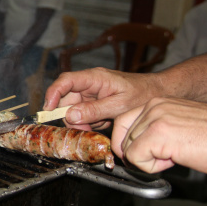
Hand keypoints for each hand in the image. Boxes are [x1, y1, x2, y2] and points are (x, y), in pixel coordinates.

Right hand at [43, 67, 161, 130]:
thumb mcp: (120, 105)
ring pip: (73, 110)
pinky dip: (89, 122)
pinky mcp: (93, 102)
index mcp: (94, 78)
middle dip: (71, 117)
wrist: (158, 93)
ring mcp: (90, 93)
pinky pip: (82, 114)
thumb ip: (94, 110)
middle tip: (83, 128)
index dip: (52, 94)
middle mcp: (89, 84)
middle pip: (66, 99)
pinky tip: (103, 123)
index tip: (48, 110)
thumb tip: (70, 116)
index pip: (65, 81)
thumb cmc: (143, 94)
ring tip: (99, 125)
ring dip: (81, 121)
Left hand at [112, 97, 206, 173]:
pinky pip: (136, 159)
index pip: (121, 122)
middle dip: (138, 153)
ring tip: (176, 154)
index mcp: (158, 102)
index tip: (142, 153)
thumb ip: (153, 129)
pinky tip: (176, 158)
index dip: (128, 143)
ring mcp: (155, 118)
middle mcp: (154, 106)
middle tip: (166, 155)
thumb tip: (130, 145)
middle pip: (122, 138)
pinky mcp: (157, 134)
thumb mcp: (178, 127)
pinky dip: (152, 167)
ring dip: (149, 160)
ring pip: (128, 150)